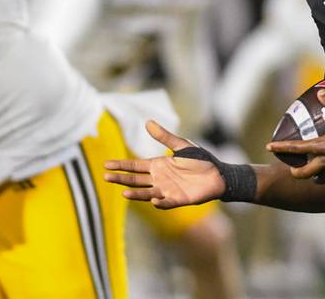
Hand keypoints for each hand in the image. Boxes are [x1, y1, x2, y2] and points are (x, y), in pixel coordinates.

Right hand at [104, 120, 225, 208]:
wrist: (218, 174)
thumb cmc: (200, 160)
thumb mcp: (181, 146)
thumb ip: (164, 137)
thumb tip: (148, 122)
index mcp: (158, 165)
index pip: (135, 166)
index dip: (121, 165)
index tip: (106, 165)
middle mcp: (159, 179)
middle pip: (136, 180)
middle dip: (121, 179)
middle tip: (106, 177)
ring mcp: (167, 190)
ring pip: (146, 193)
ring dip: (136, 194)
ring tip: (124, 192)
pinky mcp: (178, 199)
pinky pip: (166, 203)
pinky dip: (160, 202)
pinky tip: (154, 199)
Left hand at [266, 90, 324, 182]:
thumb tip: (321, 91)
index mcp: (322, 147)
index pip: (297, 148)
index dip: (281, 147)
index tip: (269, 147)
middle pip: (303, 174)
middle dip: (295, 172)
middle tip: (293, 168)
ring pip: (319, 180)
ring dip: (314, 176)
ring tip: (313, 170)